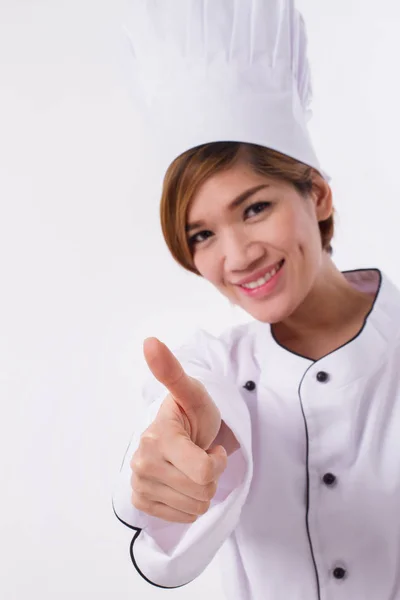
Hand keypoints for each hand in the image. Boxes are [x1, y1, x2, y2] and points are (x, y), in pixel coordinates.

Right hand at [130, 337, 228, 523]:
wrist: (177, 433)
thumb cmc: (190, 413)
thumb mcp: (192, 393)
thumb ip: (172, 371)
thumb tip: (150, 341)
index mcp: (157, 436)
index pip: (206, 471)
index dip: (217, 460)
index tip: (208, 445)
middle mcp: (142, 461)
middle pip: (202, 490)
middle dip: (209, 476)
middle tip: (198, 455)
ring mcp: (139, 482)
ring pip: (194, 507)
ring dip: (200, 490)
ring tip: (189, 467)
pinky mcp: (141, 500)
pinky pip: (182, 517)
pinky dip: (188, 504)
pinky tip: (180, 482)